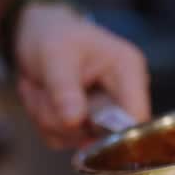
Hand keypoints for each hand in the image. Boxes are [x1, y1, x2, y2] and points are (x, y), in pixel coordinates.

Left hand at [12, 3, 150, 147]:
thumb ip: (65, 88)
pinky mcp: (81, 125)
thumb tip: (74, 121)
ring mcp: (101, 114)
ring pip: (73, 139)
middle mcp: (121, 96)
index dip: (112, 133)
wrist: (37, 34)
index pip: (137, 118)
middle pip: (100, 135)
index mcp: (128, 71)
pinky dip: (42, 121)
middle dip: (61, 118)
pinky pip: (59, 140)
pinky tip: (42, 97)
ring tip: (41, 87)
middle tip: (43, 90)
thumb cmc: (53, 35)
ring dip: (46, 117)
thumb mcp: (55, 54)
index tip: (76, 123)